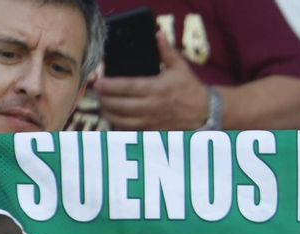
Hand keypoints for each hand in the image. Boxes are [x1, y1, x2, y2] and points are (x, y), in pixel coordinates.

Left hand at [97, 30, 211, 131]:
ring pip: (122, 120)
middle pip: (120, 105)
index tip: (98, 83)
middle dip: (104, 100)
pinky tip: (113, 119)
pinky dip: (119, 126)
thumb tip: (158, 34)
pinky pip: (131, 131)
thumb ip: (166, 51)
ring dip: (108, 113)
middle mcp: (151, 106)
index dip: (110, 86)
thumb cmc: (189, 89)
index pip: (127, 87)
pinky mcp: (152, 132)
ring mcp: (151, 121)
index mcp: (156, 88)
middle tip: (96, 93)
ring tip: (102, 105)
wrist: (203, 113)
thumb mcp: (179, 67)